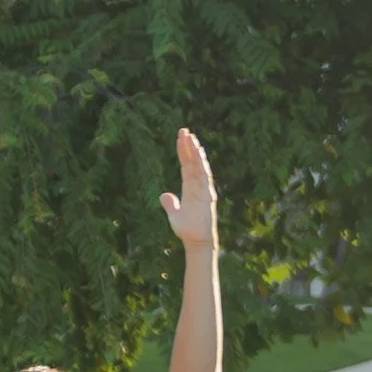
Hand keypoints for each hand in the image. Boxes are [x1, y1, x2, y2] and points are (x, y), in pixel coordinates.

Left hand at [159, 127, 217, 252]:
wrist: (196, 241)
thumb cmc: (187, 230)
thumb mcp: (174, 215)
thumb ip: (170, 204)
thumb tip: (164, 195)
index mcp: (189, 188)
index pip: (186, 166)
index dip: (183, 152)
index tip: (180, 138)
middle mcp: (197, 186)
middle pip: (193, 162)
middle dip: (189, 146)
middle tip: (184, 130)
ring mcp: (203, 189)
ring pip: (199, 166)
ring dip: (195, 152)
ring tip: (191, 137)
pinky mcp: (207, 195)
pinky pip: (204, 177)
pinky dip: (202, 165)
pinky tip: (199, 153)